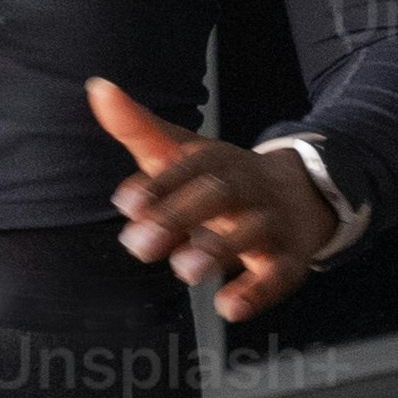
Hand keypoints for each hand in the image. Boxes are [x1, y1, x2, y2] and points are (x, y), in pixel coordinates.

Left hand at [85, 75, 338, 320]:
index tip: (126, 204)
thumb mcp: (184, 152)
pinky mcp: (289, 259)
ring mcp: (271, 223)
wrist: (298, 193)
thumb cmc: (222, 178)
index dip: (159, 184)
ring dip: (218, 251)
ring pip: (251, 232)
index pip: (190, 165)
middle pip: (218, 194)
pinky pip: (279, 275)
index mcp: (218, 160)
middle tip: (138, 246)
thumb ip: (139, 129)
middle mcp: (247, 187)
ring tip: (184, 271)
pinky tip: (229, 308)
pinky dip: (258, 293)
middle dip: (179, 217)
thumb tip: (98, 89)